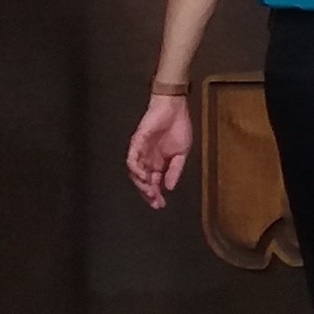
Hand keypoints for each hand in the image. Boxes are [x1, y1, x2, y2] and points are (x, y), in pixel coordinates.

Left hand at [126, 89, 193, 209]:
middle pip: (143, 182)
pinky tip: (144, 177)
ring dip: (141, 184)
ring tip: (150, 192)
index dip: (156, 195)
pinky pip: (132, 159)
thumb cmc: (178, 127)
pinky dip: (136, 169)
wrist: (175, 107)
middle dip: (148, 194)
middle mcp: (147, 159)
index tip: (160, 205)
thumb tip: (170, 187)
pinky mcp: (137, 142)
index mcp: (158, 163)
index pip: (154, 183)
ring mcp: (141, 152)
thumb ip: (175, 170)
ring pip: (135, 173)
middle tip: (155, 202)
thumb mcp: (182, 153)